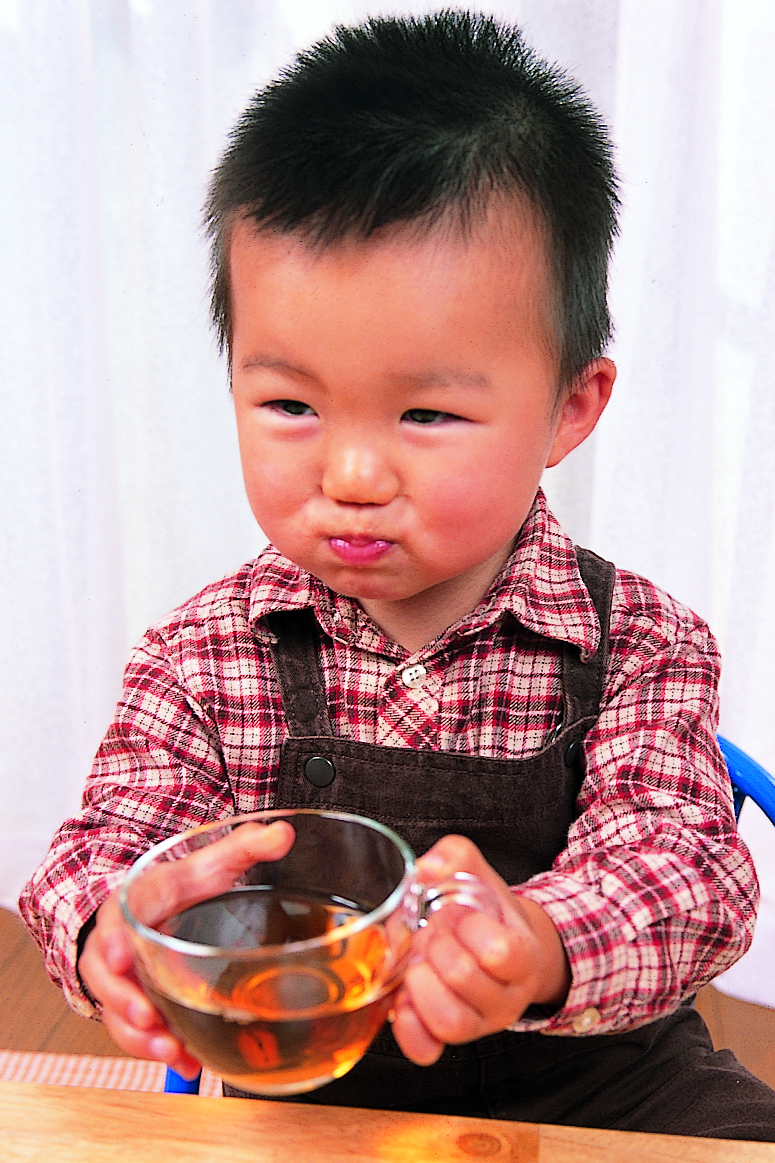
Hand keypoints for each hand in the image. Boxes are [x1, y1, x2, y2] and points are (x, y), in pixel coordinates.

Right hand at [78, 819, 294, 1074]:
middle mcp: (119, 939)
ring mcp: (120, 975)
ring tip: (169, 1048)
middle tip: (146, 1015)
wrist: (155, 907)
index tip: (122, 956)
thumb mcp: (211, 862)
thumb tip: (282, 834)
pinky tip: (186, 1062)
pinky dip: (158, 1049)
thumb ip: (245, 847)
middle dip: (123, 996)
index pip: (121, 916)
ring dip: (139, 1032)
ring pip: (116, 1008)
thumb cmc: (182, 885)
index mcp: (139, 899)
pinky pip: (133, 1031)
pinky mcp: (130, 1003)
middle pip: (107, 972)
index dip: (116, 938)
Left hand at [391, 835, 570, 1065]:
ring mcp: (477, 1023)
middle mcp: (505, 997)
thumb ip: (455, 857)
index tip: (459, 911)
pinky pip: (427, 1050)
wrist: (494, 949)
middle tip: (436, 932)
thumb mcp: (477, 875)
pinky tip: (404, 998)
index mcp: (521, 956)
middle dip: (438, 945)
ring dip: (423, 983)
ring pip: (449, 1021)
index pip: (502, 952)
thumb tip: (427, 868)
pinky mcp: (446, 1040)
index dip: (470, 927)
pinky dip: (408, 1026)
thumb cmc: (484, 914)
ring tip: (421, 962)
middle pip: (465, 979)